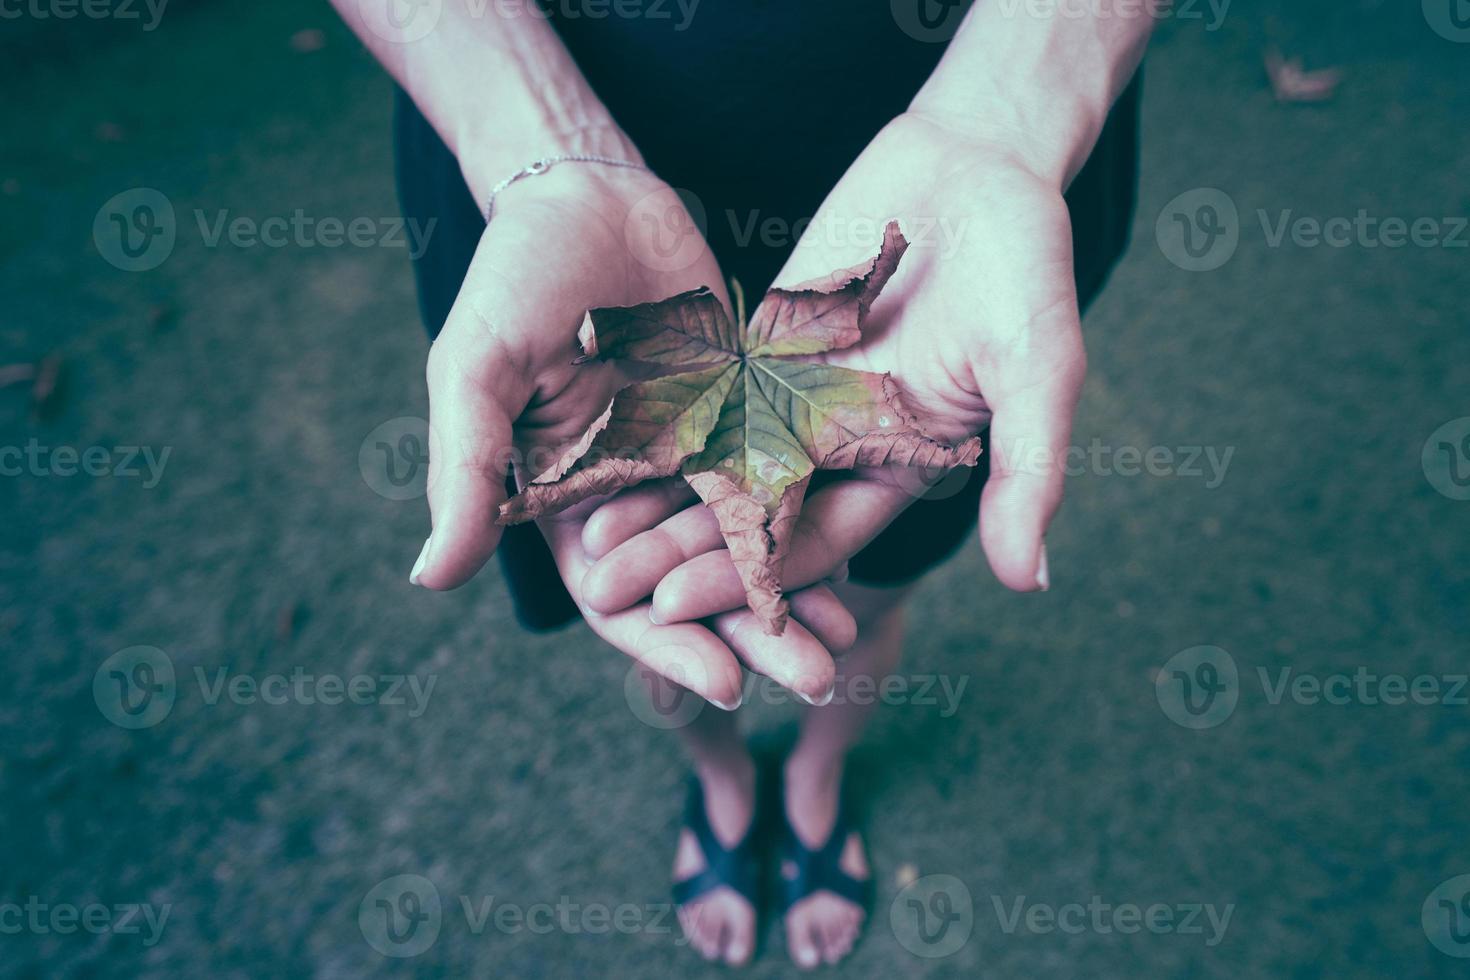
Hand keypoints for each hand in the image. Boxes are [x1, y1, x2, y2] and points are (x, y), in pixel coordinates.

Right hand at [410, 165, 850, 704]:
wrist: (590, 196)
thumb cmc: (515, 279)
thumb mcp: (477, 372)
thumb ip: (466, 472)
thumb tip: (430, 580)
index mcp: (567, 508)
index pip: (620, 601)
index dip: (667, 646)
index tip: (723, 684)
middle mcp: (634, 497)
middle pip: (698, 588)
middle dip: (753, 637)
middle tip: (818, 678)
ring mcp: (694, 459)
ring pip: (750, 546)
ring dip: (797, 595)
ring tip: (848, 640)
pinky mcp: (744, 417)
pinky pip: (787, 480)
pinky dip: (819, 520)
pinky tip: (862, 554)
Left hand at [577, 112, 1086, 621]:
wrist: (976, 165)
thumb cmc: (1024, 267)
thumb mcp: (1038, 370)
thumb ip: (1026, 471)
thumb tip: (1029, 582)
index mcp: (899, 468)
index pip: (814, 545)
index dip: (749, 580)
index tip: (678, 607)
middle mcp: (841, 444)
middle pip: (752, 520)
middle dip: (683, 556)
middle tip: (608, 590)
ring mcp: (798, 393)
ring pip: (717, 462)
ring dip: (660, 502)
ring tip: (588, 536)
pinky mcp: (764, 343)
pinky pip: (705, 388)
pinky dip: (659, 420)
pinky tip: (601, 442)